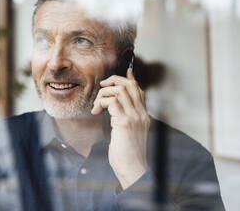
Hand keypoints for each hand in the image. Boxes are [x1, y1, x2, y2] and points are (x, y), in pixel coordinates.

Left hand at [91, 68, 149, 188]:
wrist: (132, 168)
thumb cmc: (127, 154)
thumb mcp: (127, 133)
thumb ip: (123, 119)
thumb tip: (114, 109)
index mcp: (143, 116)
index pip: (139, 90)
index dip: (130, 79)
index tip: (125, 71)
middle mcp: (141, 114)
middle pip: (130, 85)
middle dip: (114, 80)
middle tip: (102, 86)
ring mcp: (134, 117)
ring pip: (119, 90)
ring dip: (103, 94)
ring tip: (97, 106)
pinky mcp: (125, 122)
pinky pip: (112, 101)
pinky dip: (101, 102)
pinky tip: (97, 111)